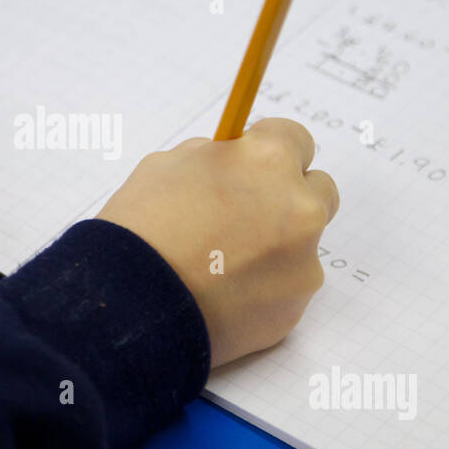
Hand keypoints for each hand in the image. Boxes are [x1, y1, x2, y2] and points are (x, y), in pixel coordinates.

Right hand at [96, 118, 337, 367]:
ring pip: (301, 246)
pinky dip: (262, 290)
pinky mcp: (294, 309)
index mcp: (267, 161)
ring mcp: (302, 263)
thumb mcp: (167, 166)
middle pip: (318, 190)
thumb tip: (232, 161)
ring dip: (275, 248)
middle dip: (288, 198)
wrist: (131, 306)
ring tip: (221, 267)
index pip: (297, 139)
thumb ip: (213, 158)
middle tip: (246, 217)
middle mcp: (299, 208)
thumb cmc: (141, 230)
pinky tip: (222, 296)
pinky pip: (286, 289)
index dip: (270, 153)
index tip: (253, 168)